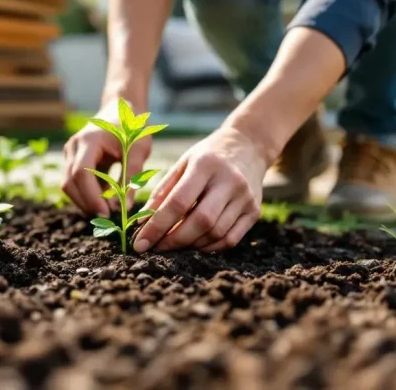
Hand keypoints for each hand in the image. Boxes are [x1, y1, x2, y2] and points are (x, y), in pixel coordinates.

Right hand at [62, 99, 151, 214]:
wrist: (122, 109)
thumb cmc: (133, 127)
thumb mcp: (139, 150)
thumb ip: (132, 177)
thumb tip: (126, 208)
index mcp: (89, 140)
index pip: (81, 173)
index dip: (91, 196)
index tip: (106, 213)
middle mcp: (74, 146)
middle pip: (70, 182)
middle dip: (86, 203)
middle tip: (108, 218)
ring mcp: (71, 152)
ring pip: (69, 185)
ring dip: (86, 200)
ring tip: (110, 209)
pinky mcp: (73, 159)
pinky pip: (75, 182)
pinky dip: (88, 194)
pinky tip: (106, 198)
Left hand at [133, 127, 265, 253]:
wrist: (249, 146)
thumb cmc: (207, 156)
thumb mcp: (182, 163)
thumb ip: (162, 191)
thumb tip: (143, 222)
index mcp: (205, 165)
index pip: (178, 202)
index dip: (157, 226)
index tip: (140, 243)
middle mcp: (229, 181)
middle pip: (200, 221)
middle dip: (174, 240)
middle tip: (156, 248)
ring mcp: (245, 198)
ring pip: (215, 234)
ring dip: (190, 245)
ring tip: (173, 244)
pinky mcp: (255, 211)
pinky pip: (230, 240)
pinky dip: (209, 247)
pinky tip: (195, 244)